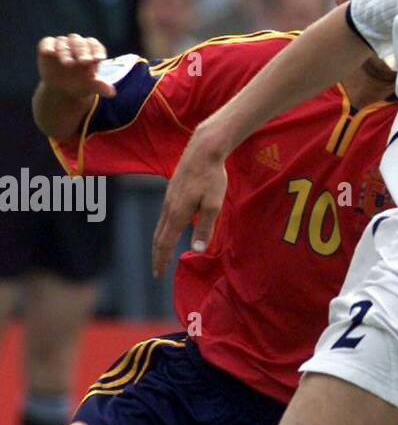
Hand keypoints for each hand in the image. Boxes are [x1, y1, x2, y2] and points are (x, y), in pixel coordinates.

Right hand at [37, 34, 116, 99]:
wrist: (63, 90)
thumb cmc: (81, 85)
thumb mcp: (91, 86)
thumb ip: (100, 87)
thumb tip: (112, 93)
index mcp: (90, 51)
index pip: (95, 45)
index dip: (97, 50)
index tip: (100, 59)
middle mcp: (76, 45)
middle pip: (80, 42)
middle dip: (83, 51)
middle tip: (85, 61)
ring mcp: (61, 45)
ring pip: (64, 43)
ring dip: (66, 52)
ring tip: (69, 64)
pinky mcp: (47, 47)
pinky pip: (47, 43)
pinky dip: (47, 46)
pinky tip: (49, 52)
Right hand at [152, 125, 228, 277]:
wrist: (203, 150)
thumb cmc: (212, 177)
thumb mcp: (214, 205)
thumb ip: (205, 228)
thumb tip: (197, 250)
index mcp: (178, 214)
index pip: (164, 243)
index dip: (161, 260)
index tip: (158, 275)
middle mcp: (169, 208)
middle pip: (158, 237)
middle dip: (157, 256)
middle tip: (157, 271)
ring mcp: (168, 199)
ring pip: (159, 227)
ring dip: (158, 244)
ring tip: (161, 255)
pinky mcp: (172, 192)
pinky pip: (163, 217)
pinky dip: (162, 231)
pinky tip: (169, 231)